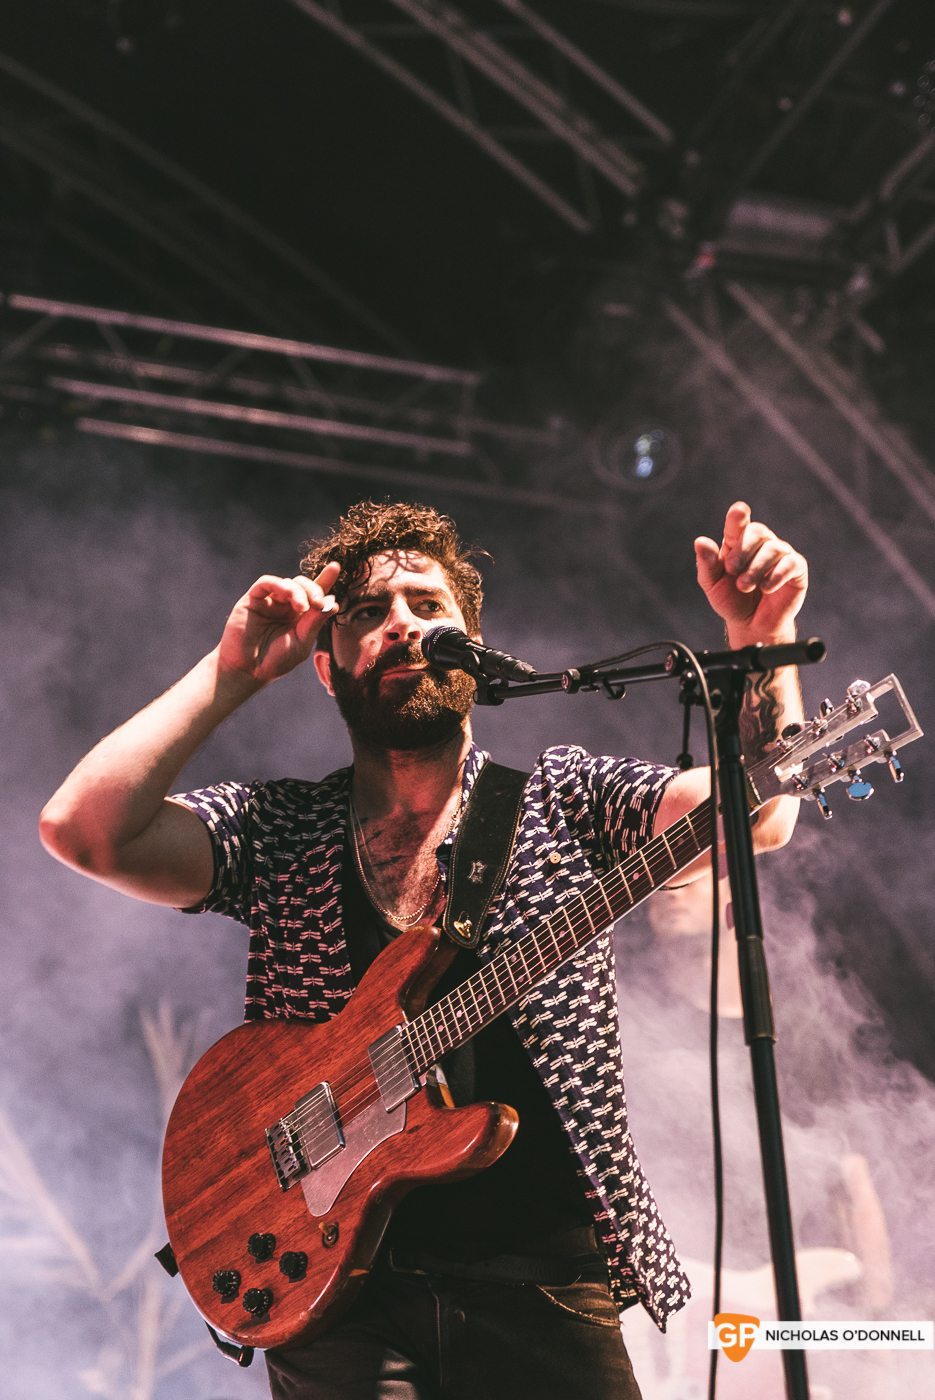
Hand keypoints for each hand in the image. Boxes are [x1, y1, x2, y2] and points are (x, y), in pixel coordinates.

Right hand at [217, 561, 340, 685]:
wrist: (247, 671)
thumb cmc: (275, 661)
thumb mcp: (301, 643)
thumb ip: (314, 623)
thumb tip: (333, 603)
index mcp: (299, 617)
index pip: (314, 594)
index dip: (325, 579)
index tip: (335, 567)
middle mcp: (285, 606)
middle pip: (303, 585)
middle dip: (314, 589)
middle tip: (318, 603)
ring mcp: (269, 601)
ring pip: (288, 582)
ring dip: (299, 591)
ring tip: (302, 607)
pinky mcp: (252, 599)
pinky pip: (266, 582)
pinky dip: (280, 585)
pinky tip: (288, 597)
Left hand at [695, 502, 806, 644]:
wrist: (751, 625)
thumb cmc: (732, 601)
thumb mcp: (713, 584)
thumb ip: (706, 563)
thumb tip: (700, 542)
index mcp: (738, 542)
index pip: (738, 523)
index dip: (738, 517)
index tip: (739, 512)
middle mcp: (761, 543)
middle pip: (757, 531)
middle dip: (743, 551)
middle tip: (732, 570)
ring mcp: (781, 554)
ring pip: (773, 548)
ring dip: (756, 568)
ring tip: (744, 586)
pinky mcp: (797, 569)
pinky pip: (791, 563)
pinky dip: (776, 575)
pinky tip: (765, 587)